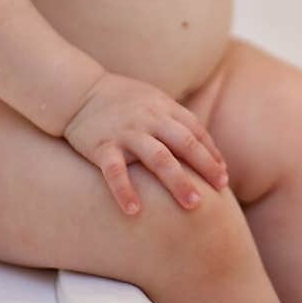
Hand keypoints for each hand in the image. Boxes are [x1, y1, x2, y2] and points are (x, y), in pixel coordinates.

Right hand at [62, 73, 228, 214]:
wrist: (78, 92)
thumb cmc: (122, 101)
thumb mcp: (154, 102)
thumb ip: (177, 121)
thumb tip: (206, 150)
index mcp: (164, 109)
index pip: (195, 131)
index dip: (211, 154)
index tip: (223, 178)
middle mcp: (149, 119)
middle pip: (184, 144)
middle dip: (204, 167)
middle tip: (219, 191)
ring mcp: (126, 133)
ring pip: (158, 158)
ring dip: (177, 181)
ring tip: (193, 205)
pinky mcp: (102, 146)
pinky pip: (115, 171)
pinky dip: (124, 190)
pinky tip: (134, 211)